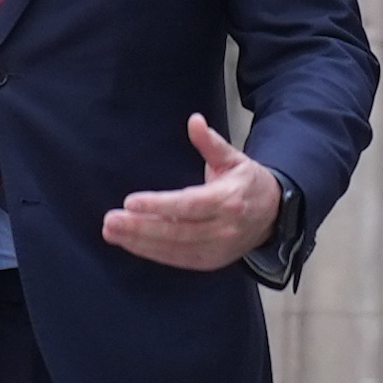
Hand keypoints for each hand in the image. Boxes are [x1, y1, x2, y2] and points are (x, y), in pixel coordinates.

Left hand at [102, 114, 286, 272]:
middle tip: (110, 221)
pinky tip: (129, 243)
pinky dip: (151, 252)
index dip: (159, 205)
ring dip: (139, 242)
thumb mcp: (233, 158)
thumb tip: (194, 120)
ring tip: (111, 232)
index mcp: (228, 200)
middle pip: (176, 232)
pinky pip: (176, 259)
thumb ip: (211, 142)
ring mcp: (216, 249)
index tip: (130, 201)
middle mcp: (223, 229)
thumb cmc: (247, 183)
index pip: (188, 205)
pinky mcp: (209, 261)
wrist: (273, 215)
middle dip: (140, 228)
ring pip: (173, 249)